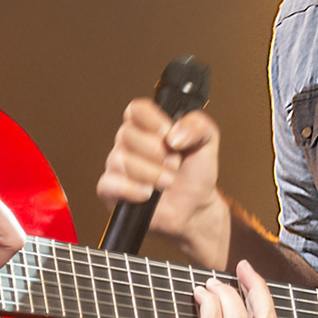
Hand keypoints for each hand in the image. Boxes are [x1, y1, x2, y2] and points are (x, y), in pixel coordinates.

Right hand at [96, 99, 228, 262]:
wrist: (194, 208)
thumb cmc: (196, 173)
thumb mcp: (208, 142)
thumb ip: (198, 126)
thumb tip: (173, 134)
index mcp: (148, 125)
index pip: (136, 109)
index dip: (151, 120)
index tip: (168, 133)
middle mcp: (129, 142)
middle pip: (127, 134)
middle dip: (157, 152)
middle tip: (174, 164)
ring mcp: (118, 165)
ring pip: (120, 159)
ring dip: (150, 173)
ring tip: (167, 181)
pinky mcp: (111, 189)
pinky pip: (109, 183)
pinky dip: (131, 189)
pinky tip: (148, 194)